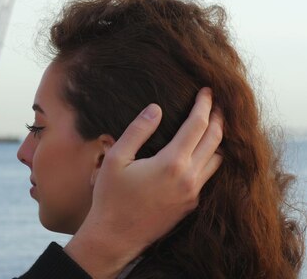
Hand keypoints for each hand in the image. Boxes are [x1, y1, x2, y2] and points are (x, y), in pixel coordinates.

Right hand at [64, 87, 222, 278]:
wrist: (115, 237)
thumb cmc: (110, 198)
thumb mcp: (116, 159)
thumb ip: (137, 131)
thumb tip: (155, 109)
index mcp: (171, 163)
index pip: (197, 126)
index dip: (204, 105)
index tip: (206, 91)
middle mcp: (189, 179)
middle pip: (214, 141)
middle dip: (218, 118)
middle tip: (216, 103)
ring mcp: (192, 194)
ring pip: (216, 160)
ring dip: (217, 140)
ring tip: (211, 126)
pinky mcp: (190, 206)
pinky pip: (208, 177)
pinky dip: (210, 159)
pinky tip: (200, 153)